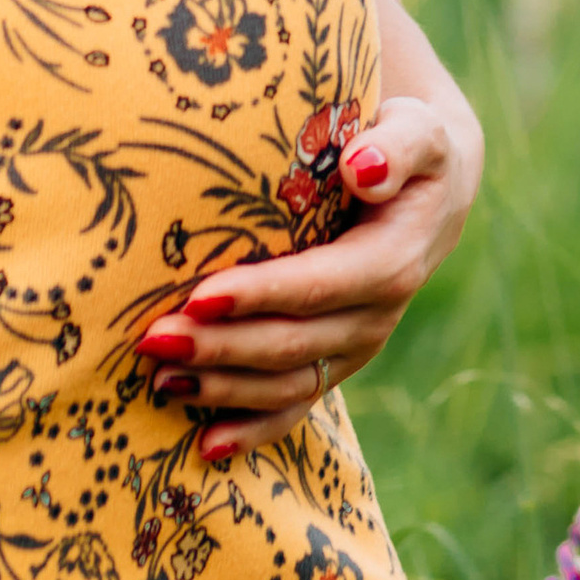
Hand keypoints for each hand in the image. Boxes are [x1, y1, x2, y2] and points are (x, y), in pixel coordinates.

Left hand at [135, 87, 484, 459]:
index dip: (260, 295)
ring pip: (286, 382)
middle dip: (220, 347)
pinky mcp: (335, 361)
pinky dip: (253, 429)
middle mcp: (375, 318)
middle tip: (152, 339)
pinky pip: (295, 404)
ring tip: (159, 378)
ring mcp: (354, 347)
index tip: (198, 294)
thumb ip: (399, 147)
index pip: (318, 286)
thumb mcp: (419, 134)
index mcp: (391, 262)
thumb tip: (363, 168)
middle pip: (292, 343)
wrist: (427, 194)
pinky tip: (205, 445)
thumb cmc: (407, 149)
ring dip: (222, 387)